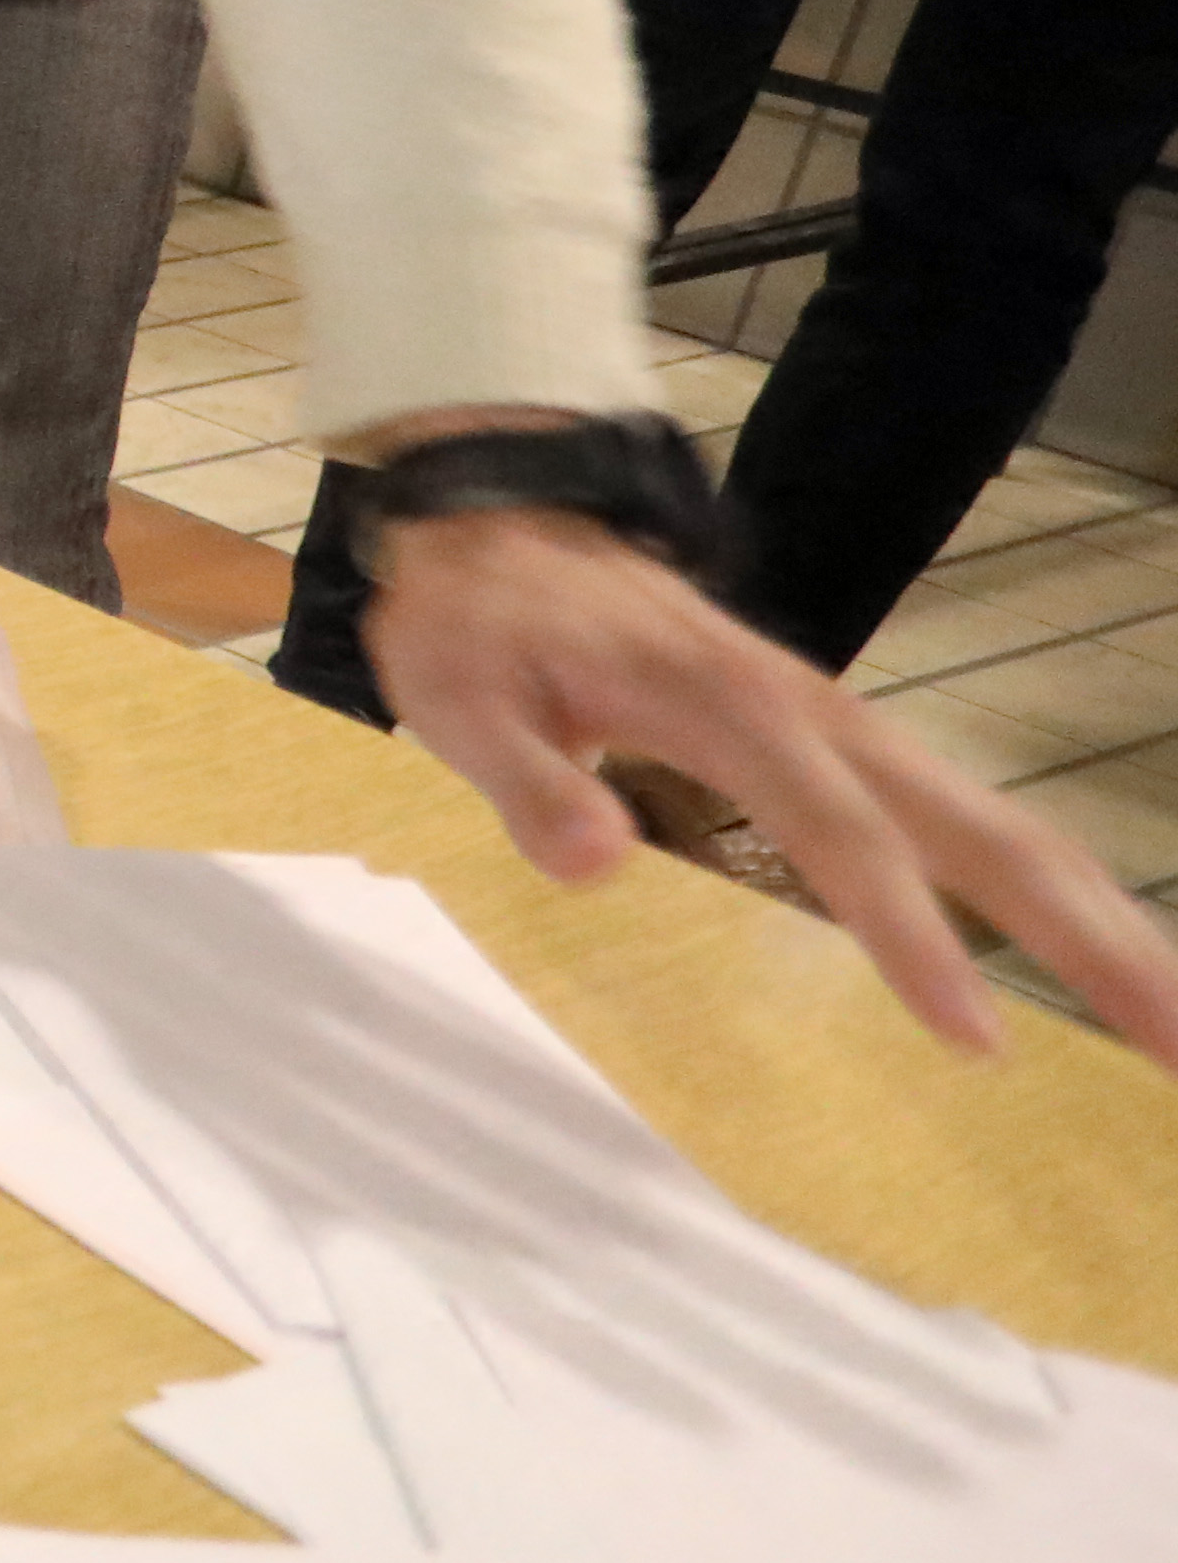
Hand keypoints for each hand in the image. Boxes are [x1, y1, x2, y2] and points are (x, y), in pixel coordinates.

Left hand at [360, 506, 1177, 1067]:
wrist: (503, 526)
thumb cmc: (480, 625)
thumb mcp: (458, 701)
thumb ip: (530, 782)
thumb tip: (596, 860)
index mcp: (730, 709)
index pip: (840, 834)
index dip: (912, 933)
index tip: (977, 1036)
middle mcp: (820, 717)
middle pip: (980, 830)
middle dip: (1088, 936)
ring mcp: (849, 731)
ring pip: (1003, 828)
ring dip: (1100, 922)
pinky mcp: (852, 750)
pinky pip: (969, 826)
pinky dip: (1051, 893)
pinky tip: (1104, 962)